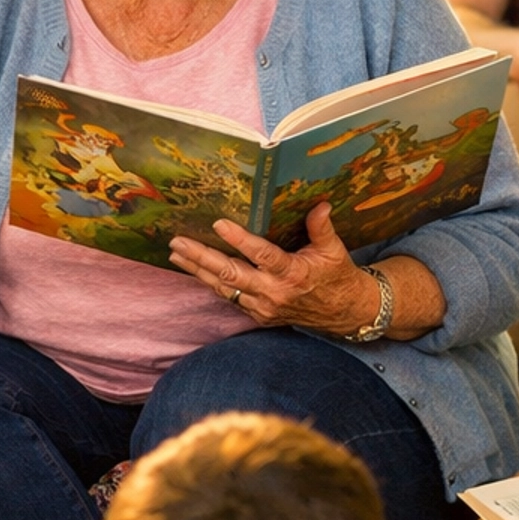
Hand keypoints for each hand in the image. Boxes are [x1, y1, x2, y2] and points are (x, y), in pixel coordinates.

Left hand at [169, 201, 386, 333]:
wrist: (342, 313)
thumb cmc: (337, 276)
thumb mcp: (334, 250)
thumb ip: (322, 228)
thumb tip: (320, 204)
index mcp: (293, 273)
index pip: (263, 255)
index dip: (240, 240)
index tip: (218, 224)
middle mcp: (274, 292)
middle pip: (231, 274)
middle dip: (202, 257)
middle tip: (179, 242)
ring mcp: (264, 307)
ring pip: (224, 288)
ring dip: (198, 271)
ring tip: (175, 254)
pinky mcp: (258, 315)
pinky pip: (230, 298)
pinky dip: (211, 283)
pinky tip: (194, 270)